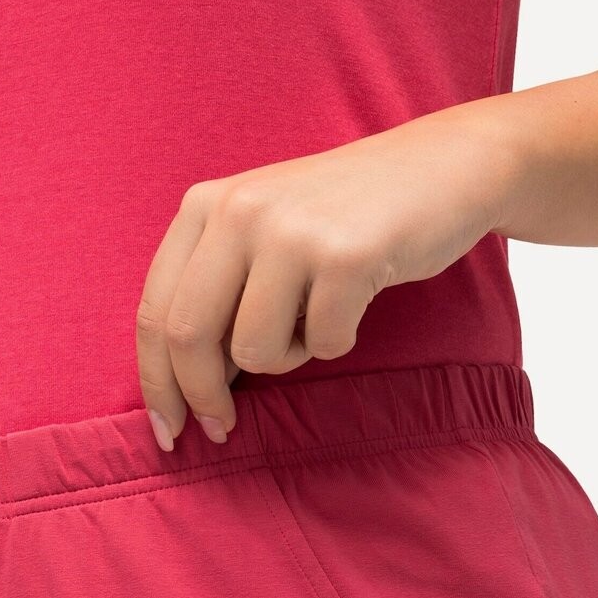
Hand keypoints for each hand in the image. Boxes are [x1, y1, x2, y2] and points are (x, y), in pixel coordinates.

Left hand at [135, 105, 518, 449]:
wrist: (441, 166)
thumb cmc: (345, 217)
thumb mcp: (262, 231)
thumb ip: (216, 291)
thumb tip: (187, 385)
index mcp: (205, 205)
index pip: (156, 310)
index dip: (157, 382)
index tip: (168, 430)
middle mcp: (238, 210)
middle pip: (189, 337)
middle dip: (202, 397)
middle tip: (220, 430)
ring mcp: (291, 231)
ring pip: (255, 351)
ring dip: (288, 357)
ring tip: (315, 317)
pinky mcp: (345, 256)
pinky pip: (322, 344)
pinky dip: (338, 340)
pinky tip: (354, 300)